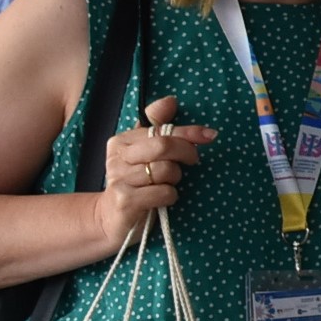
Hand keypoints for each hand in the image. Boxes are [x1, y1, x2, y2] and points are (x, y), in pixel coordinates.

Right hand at [94, 97, 214, 249]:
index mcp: (123, 141)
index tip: (211, 135)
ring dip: (175, 179)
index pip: (162, 129)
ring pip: (166, 170)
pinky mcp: (124, 200)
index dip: (189, 131)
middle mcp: (117, 157)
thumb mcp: (145, 154)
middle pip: (164, 145)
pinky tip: (163, 199)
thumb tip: (171, 100)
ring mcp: (118, 178)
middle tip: (193, 162)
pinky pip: (163, 192)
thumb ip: (158, 127)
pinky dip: (170, 196)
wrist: (110, 219)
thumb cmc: (136, 184)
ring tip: (167, 184)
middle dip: (187, 153)